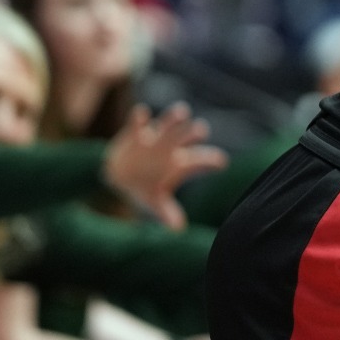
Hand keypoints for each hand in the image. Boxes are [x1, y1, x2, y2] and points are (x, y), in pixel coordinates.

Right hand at [103, 103, 225, 229]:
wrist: (117, 175)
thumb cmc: (143, 187)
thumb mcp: (154, 201)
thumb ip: (166, 212)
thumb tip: (178, 229)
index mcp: (180, 164)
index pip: (200, 161)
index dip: (211, 161)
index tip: (221, 163)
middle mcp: (170, 148)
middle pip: (185, 139)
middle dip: (192, 134)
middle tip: (201, 130)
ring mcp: (153, 139)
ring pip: (166, 126)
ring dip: (173, 119)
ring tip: (182, 111)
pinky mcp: (135, 134)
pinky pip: (136, 124)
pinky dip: (139, 119)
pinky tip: (142, 112)